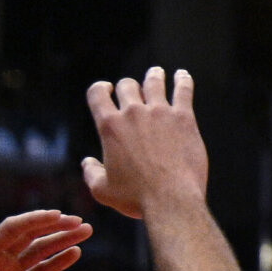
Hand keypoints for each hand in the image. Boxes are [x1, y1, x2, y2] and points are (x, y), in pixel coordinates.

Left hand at [0, 209, 91, 270]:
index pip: (11, 229)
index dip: (34, 220)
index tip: (58, 215)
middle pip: (29, 235)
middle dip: (54, 226)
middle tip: (79, 222)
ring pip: (39, 250)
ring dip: (62, 240)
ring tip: (86, 232)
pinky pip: (42, 270)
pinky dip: (58, 261)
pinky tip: (75, 254)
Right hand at [82, 68, 210, 219]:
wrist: (170, 198)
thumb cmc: (135, 197)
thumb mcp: (102, 190)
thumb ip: (91, 173)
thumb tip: (87, 162)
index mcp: (110, 127)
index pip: (97, 94)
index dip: (99, 89)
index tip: (105, 89)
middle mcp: (133, 114)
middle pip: (127, 85)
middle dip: (126, 86)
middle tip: (131, 89)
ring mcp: (160, 112)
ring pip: (154, 82)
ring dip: (153, 76)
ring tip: (155, 73)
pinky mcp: (184, 117)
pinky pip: (183, 89)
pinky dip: (182, 79)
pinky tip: (182, 76)